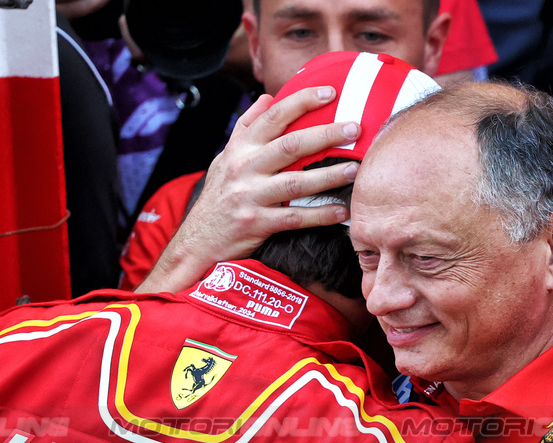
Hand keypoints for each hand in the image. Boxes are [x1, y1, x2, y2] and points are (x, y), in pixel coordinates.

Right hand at [137, 85, 360, 293]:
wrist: (197, 240)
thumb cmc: (218, 196)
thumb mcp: (224, 157)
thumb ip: (246, 128)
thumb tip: (267, 98)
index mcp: (240, 148)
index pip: (273, 116)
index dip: (302, 101)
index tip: (330, 92)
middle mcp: (244, 168)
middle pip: (290, 145)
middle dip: (325, 134)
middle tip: (354, 129)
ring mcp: (250, 197)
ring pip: (296, 182)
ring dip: (329, 176)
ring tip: (355, 170)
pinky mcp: (257, 224)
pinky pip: (294, 218)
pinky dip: (320, 215)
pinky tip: (342, 212)